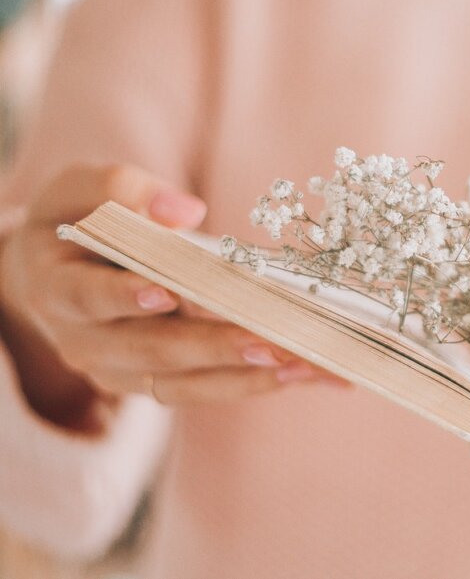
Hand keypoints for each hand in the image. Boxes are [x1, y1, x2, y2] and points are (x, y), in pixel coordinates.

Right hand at [0, 164, 337, 427]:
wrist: (59, 268)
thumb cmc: (78, 218)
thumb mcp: (83, 189)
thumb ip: (125, 190)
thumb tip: (184, 212)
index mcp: (57, 288)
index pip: (89, 296)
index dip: (126, 296)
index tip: (168, 292)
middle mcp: (84, 341)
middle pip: (151, 349)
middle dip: (214, 347)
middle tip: (269, 341)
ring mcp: (119, 371)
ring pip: (182, 383)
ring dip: (246, 375)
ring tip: (302, 364)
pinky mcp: (153, 383)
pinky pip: (204, 390)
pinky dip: (254, 383)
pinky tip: (303, 372)